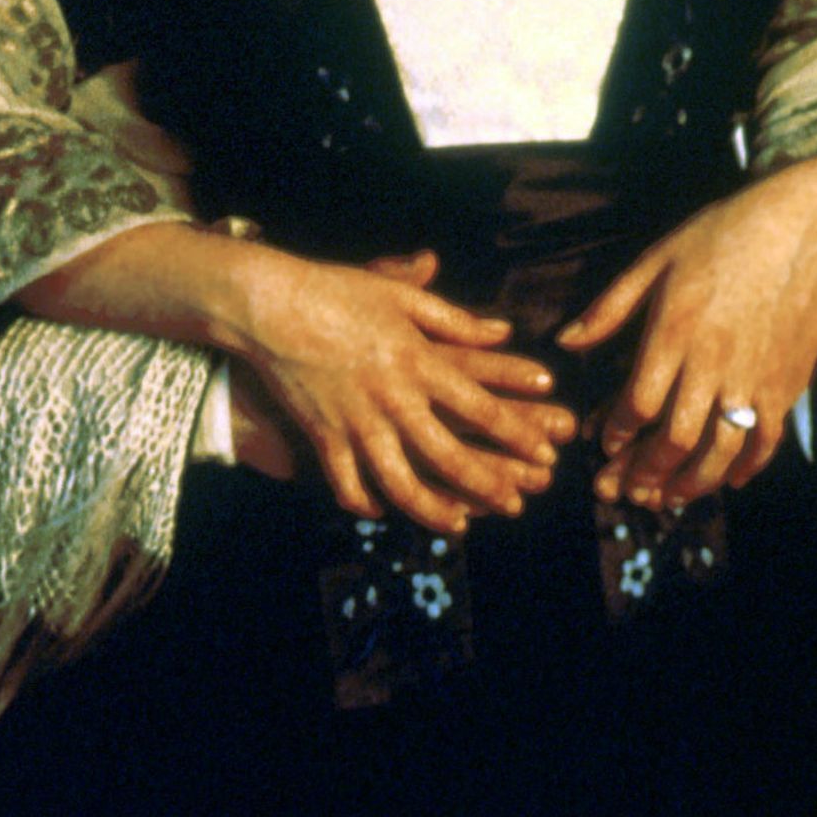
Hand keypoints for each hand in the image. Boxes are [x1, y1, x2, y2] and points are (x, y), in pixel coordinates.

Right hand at [234, 246, 575, 533]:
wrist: (269, 305)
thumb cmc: (337, 291)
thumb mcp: (400, 295)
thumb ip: (453, 318)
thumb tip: (502, 332)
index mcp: (417, 360)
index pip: (479, 405)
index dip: (518, 430)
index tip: (547, 449)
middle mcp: (392, 398)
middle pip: (449, 454)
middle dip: (488, 483)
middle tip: (517, 504)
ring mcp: (356, 422)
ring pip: (401, 483)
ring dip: (434, 510)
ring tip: (460, 526)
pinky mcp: (323, 436)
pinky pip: (348, 483)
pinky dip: (366, 502)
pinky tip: (383, 512)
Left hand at [557, 163, 816, 507]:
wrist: (804, 228)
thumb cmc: (722, 235)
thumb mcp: (656, 260)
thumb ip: (610, 308)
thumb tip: (566, 343)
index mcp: (674, 332)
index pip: (637, 403)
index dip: (617, 432)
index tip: (604, 444)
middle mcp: (713, 364)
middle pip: (674, 439)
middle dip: (645, 472)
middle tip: (626, 491)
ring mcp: (754, 379)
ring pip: (719, 451)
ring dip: (691, 484)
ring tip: (668, 498)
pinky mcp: (788, 385)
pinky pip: (767, 442)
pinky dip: (747, 468)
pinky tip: (730, 480)